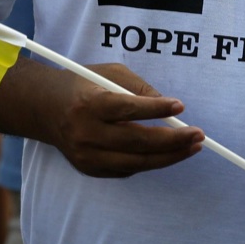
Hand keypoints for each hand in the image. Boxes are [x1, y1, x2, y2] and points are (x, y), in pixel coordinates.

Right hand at [49, 63, 203, 177]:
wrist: (46, 109)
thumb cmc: (83, 85)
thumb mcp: (109, 74)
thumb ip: (139, 88)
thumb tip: (170, 107)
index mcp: (90, 104)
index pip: (128, 109)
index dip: (156, 109)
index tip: (180, 106)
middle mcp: (86, 133)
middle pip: (137, 142)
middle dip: (173, 140)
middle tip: (198, 135)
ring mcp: (87, 156)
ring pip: (136, 162)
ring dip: (169, 157)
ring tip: (192, 147)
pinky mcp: (89, 169)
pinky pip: (127, 169)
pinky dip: (149, 161)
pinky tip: (166, 153)